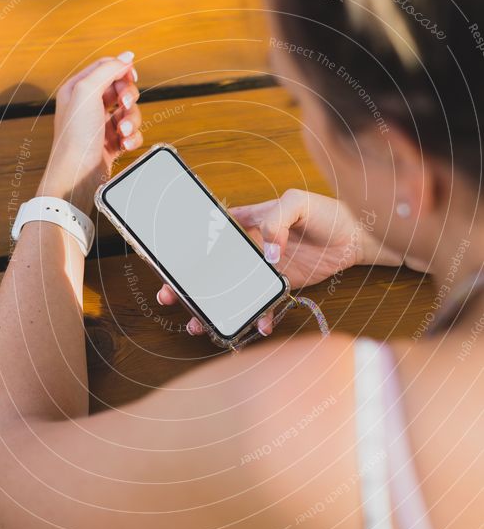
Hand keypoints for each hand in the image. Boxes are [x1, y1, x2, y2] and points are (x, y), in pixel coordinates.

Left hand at [36, 54, 141, 213]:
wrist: (77, 175)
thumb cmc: (76, 136)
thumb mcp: (87, 92)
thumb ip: (107, 70)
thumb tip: (127, 56)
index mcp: (77, 89)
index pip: (105, 69)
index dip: (121, 70)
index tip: (131, 77)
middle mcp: (88, 106)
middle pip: (121, 89)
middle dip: (129, 98)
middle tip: (126, 105)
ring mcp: (100, 125)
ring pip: (129, 112)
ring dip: (132, 121)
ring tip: (124, 131)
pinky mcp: (111, 143)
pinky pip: (131, 133)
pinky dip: (132, 138)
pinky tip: (125, 144)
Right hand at [157, 189, 402, 336]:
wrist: (360, 237)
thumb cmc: (327, 211)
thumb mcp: (298, 202)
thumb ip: (276, 220)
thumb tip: (265, 252)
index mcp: (248, 222)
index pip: (211, 233)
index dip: (188, 247)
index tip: (168, 261)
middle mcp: (252, 247)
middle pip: (213, 268)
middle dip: (188, 284)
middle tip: (169, 297)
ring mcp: (265, 269)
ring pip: (232, 292)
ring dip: (215, 308)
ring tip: (197, 324)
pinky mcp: (283, 286)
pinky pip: (265, 306)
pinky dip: (259, 318)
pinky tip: (258, 326)